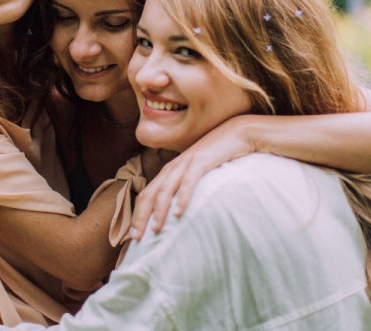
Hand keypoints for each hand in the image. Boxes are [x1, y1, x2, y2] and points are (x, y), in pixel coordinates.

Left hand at [129, 116, 256, 239]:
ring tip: (155, 230)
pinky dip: (182, 197)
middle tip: (136, 238)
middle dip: (140, 216)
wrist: (238, 133)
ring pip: (165, 189)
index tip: (133, 235)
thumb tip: (180, 212)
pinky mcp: (202, 160)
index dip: (138, 214)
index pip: (147, 194)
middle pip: (150, 194)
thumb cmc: (218, 156)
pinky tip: (179, 213)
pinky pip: (188, 181)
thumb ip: (187, 188)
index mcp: (170, 171)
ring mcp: (186, 163)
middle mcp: (174, 167)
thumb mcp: (198, 174)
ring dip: (159, 210)